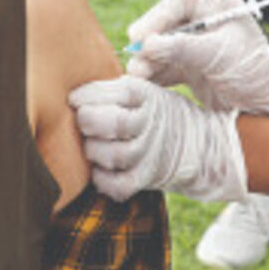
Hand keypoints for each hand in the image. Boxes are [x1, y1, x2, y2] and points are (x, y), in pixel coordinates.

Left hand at [69, 75, 247, 201]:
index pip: (120, 91)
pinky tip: (98, 169)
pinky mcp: (147, 177)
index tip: (74, 98)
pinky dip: (102, 180)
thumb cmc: (148, 110)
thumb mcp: (142, 87)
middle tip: (81, 120)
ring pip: (115, 156)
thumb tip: (85, 85)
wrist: (194, 144)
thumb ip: (114, 84)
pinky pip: (120, 185)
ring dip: (94, 151)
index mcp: (146, 95)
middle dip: (89, 121)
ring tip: (90, 144)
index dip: (90, 94)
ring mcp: (150, 152)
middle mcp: (150, 123)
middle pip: (116, 123)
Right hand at [126, 0, 268, 117]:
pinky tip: (143, 86)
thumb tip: (146, 44)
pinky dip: (154, 77)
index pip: (177, 3)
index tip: (138, 36)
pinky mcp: (191, 70)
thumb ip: (182, 47)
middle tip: (135, 60)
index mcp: (216, 6)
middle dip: (148, 45)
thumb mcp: (218, 54)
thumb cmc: (253, 70)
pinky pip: (166, 69)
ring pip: (161, 50)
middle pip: (164, 27)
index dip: (155, 18)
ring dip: (147, 62)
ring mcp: (196, 47)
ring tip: (136, 76)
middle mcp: (204, 23)